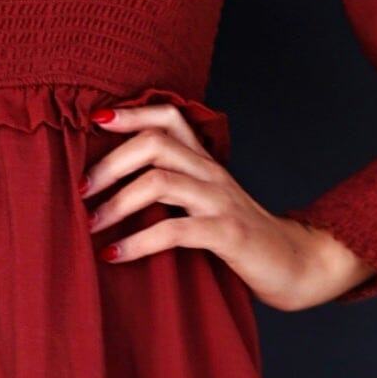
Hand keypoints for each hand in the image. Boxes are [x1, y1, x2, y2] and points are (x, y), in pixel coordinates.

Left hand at [83, 100, 372, 314]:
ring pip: (159, 181)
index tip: (93, 122)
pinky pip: (173, 230)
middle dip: (109, 164)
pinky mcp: (227, 233)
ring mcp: (220, 201)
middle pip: (154, 143)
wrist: (295, 264)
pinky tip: (113, 255)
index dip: (131, 112)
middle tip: (80, 191)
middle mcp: (212, 173)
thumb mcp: (207, 203)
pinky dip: (136, 242)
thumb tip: (115, 188)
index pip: (169, 116)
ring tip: (90, 224)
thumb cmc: (241, 238)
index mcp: (205, 162)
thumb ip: (175, 188)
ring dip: (116, 203)